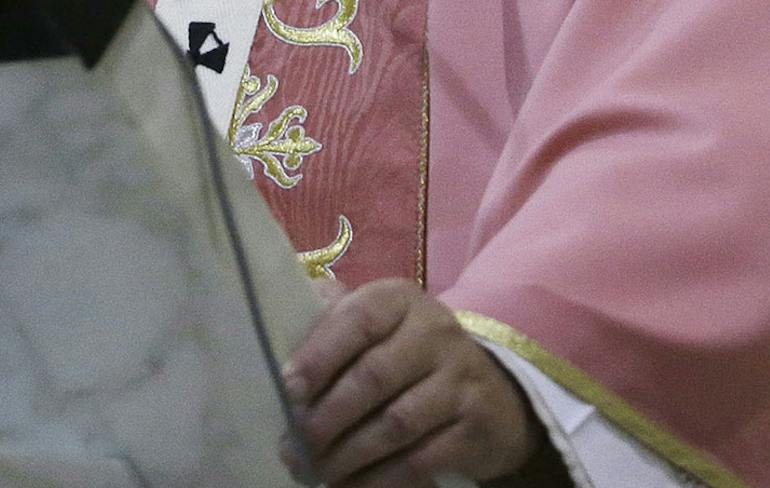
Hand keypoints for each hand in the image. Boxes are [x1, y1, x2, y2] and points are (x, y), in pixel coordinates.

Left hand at [278, 279, 543, 485]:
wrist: (493, 393)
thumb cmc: (410, 355)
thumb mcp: (379, 326)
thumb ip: (333, 324)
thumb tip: (276, 338)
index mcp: (400, 300)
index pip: (358, 320)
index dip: (320, 356)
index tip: (288, 390)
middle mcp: (436, 332)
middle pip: (373, 377)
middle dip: (326, 417)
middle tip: (294, 447)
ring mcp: (460, 379)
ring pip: (395, 424)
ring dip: (348, 454)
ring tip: (316, 470)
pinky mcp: (475, 426)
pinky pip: (420, 459)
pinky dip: (380, 479)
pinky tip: (351, 486)